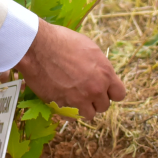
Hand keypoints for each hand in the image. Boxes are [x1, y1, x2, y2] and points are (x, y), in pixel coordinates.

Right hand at [8, 21, 124, 119]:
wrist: (37, 46)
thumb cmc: (62, 40)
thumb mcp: (89, 48)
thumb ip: (98, 66)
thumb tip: (100, 74)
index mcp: (105, 73)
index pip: (119, 94)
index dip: (110, 92)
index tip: (102, 90)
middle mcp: (95, 89)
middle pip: (103, 106)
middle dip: (95, 100)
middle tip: (84, 91)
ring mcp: (78, 99)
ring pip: (88, 114)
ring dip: (82, 107)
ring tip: (73, 97)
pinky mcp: (62, 105)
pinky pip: (70, 116)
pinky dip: (67, 111)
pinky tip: (62, 100)